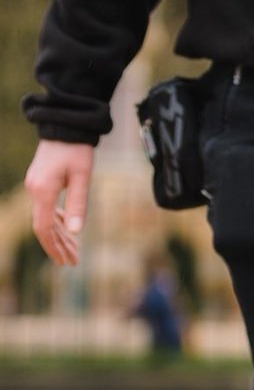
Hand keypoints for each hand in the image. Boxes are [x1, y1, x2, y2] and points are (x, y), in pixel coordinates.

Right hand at [25, 140, 94, 266]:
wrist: (65, 126)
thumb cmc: (77, 151)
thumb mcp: (82, 178)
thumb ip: (78, 204)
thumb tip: (76, 232)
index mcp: (42, 191)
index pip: (43, 228)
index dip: (54, 247)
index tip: (66, 262)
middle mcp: (34, 190)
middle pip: (43, 226)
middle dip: (58, 246)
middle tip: (73, 263)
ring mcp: (35, 186)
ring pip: (45, 218)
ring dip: (59, 236)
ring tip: (74, 252)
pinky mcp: (40, 182)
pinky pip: (46, 208)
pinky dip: (57, 222)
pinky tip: (67, 231)